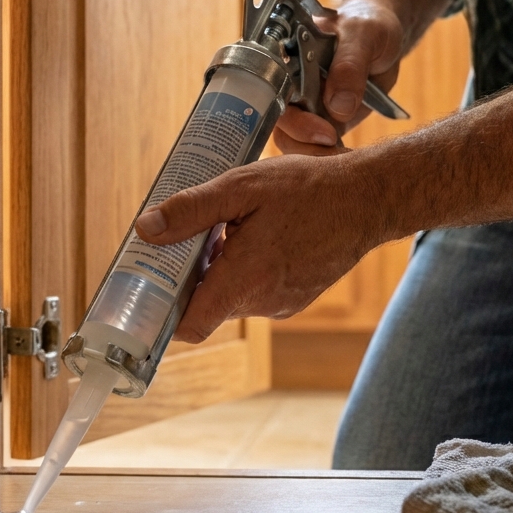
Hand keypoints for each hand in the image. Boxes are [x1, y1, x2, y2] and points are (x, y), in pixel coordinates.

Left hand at [134, 154, 383, 342]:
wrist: (367, 198)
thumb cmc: (308, 189)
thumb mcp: (241, 186)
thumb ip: (191, 209)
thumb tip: (146, 228)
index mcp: (245, 280)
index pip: (190, 326)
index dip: (165, 312)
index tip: (152, 288)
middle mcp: (263, 302)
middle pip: (207, 305)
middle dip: (194, 275)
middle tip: (190, 236)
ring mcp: (283, 303)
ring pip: (233, 295)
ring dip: (222, 269)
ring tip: (232, 228)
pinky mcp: (297, 297)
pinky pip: (257, 291)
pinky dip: (248, 270)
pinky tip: (258, 235)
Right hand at [274, 0, 403, 154]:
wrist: (384, 40)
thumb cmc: (369, 25)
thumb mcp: (364, 35)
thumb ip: (350, 65)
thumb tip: (338, 105)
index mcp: (286, 57)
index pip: (271, 92)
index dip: (289, 114)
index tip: (321, 128)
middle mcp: (289, 85)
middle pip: (279, 123)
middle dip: (303, 141)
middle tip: (334, 141)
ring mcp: (304, 106)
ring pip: (292, 141)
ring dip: (314, 154)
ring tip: (343, 152)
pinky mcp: (322, 123)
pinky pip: (314, 148)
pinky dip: (328, 158)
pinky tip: (348, 155)